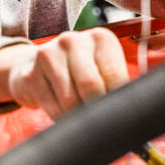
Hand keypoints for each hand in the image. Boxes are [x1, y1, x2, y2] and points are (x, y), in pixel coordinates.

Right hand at [0, 29, 129, 118]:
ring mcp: (49, 54)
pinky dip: (60, 118)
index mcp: (100, 38)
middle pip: (90, 86)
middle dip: (96, 110)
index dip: (118, 102)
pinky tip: (63, 115)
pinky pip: (52, 107)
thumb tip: (133, 115)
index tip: (119, 120)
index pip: (115, 75)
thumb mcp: (100, 70)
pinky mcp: (31, 73)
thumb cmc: (77, 72)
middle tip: (100, 126)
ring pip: (70, 100)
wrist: (32, 65)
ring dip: (77, 117)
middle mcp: (73, 41)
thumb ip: (118, 86)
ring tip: (80, 119)